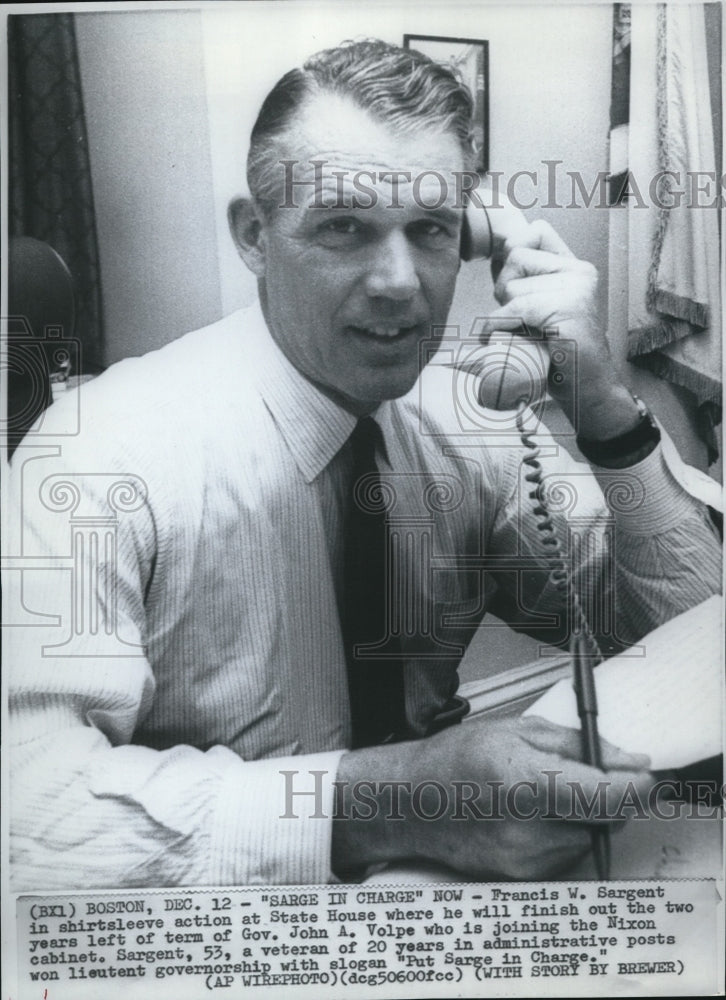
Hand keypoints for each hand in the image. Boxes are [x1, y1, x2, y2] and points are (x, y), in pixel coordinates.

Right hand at [332, 714, 653, 880]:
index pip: (611, 796)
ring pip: (590, 835)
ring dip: (583, 814)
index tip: (643, 774)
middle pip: (608, 818)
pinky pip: (567, 853)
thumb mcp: (516, 731)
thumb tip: (630, 761)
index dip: (638, 785)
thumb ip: (578, 745)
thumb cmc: (456, 759)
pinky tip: (528, 815)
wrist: (410, 803)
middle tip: (583, 773)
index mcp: (527, 780)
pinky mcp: (522, 876)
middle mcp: (528, 827)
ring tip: (540, 792)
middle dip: (608, 794)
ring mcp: (526, 858)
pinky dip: (562, 832)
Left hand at [484, 220, 640, 438]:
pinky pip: (516, 309)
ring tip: (525, 334)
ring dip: (505, 314)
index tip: (510, 283)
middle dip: (504, 288)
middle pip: (516, 256)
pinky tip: (501, 340)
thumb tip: (498, 250)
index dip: (513, 251)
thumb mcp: (535, 308)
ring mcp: (577, 289)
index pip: (535, 231)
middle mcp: (580, 272)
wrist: (588, 390)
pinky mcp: (570, 310)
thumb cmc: (556, 354)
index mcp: (574, 267)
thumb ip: (520, 279)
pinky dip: (500, 327)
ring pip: (513, 286)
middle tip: (518, 320)